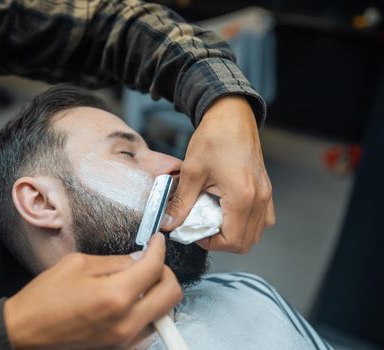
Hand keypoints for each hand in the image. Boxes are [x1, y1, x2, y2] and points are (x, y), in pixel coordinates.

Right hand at [4, 234, 181, 348]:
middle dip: (165, 272)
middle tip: (151, 262)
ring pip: (164, 313)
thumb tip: (139, 259)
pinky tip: (130, 301)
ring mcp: (125, 340)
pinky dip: (147, 311)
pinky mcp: (121, 348)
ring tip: (139, 281)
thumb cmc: (45, 297)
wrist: (25, 332)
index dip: (159, 249)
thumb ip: (115, 262)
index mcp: (115, 296)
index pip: (154, 268)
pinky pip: (149, 327)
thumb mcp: (78, 264)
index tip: (157, 241)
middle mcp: (126, 321)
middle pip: (172, 294)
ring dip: (158, 293)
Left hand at [162, 95, 274, 252]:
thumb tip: (169, 223)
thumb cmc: (214, 137)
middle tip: (202, 228)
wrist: (231, 114)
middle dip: (221, 242)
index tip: (193, 232)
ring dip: (235, 233)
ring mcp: (265, 194)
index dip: (210, 244)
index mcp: (242, 197)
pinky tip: (226, 210)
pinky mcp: (265, 188)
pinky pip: (262, 218)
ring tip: (213, 219)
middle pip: (246, 242)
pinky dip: (245, 222)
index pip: (232, 241)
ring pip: (256, 232)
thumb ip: (181, 203)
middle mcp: (259, 198)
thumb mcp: (191, 172)